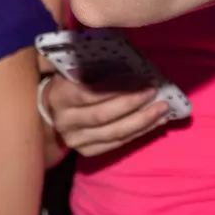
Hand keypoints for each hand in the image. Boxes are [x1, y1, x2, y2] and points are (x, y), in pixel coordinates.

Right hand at [44, 75, 170, 155]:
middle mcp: (65, 122)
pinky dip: (139, 133)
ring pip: (113, 133)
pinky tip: (156, 123)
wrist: (51, 112)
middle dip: (132, 104)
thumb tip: (129, 62)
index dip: (117, 88)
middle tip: (155, 92)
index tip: (141, 78)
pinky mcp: (87, 152)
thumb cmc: (70, 84)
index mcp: (60, 96)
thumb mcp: (75, 71)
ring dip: (142, 121)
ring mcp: (75, 140)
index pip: (90, 94)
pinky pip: (117, 144)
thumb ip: (94, 68)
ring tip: (163, 109)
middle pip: (103, 115)